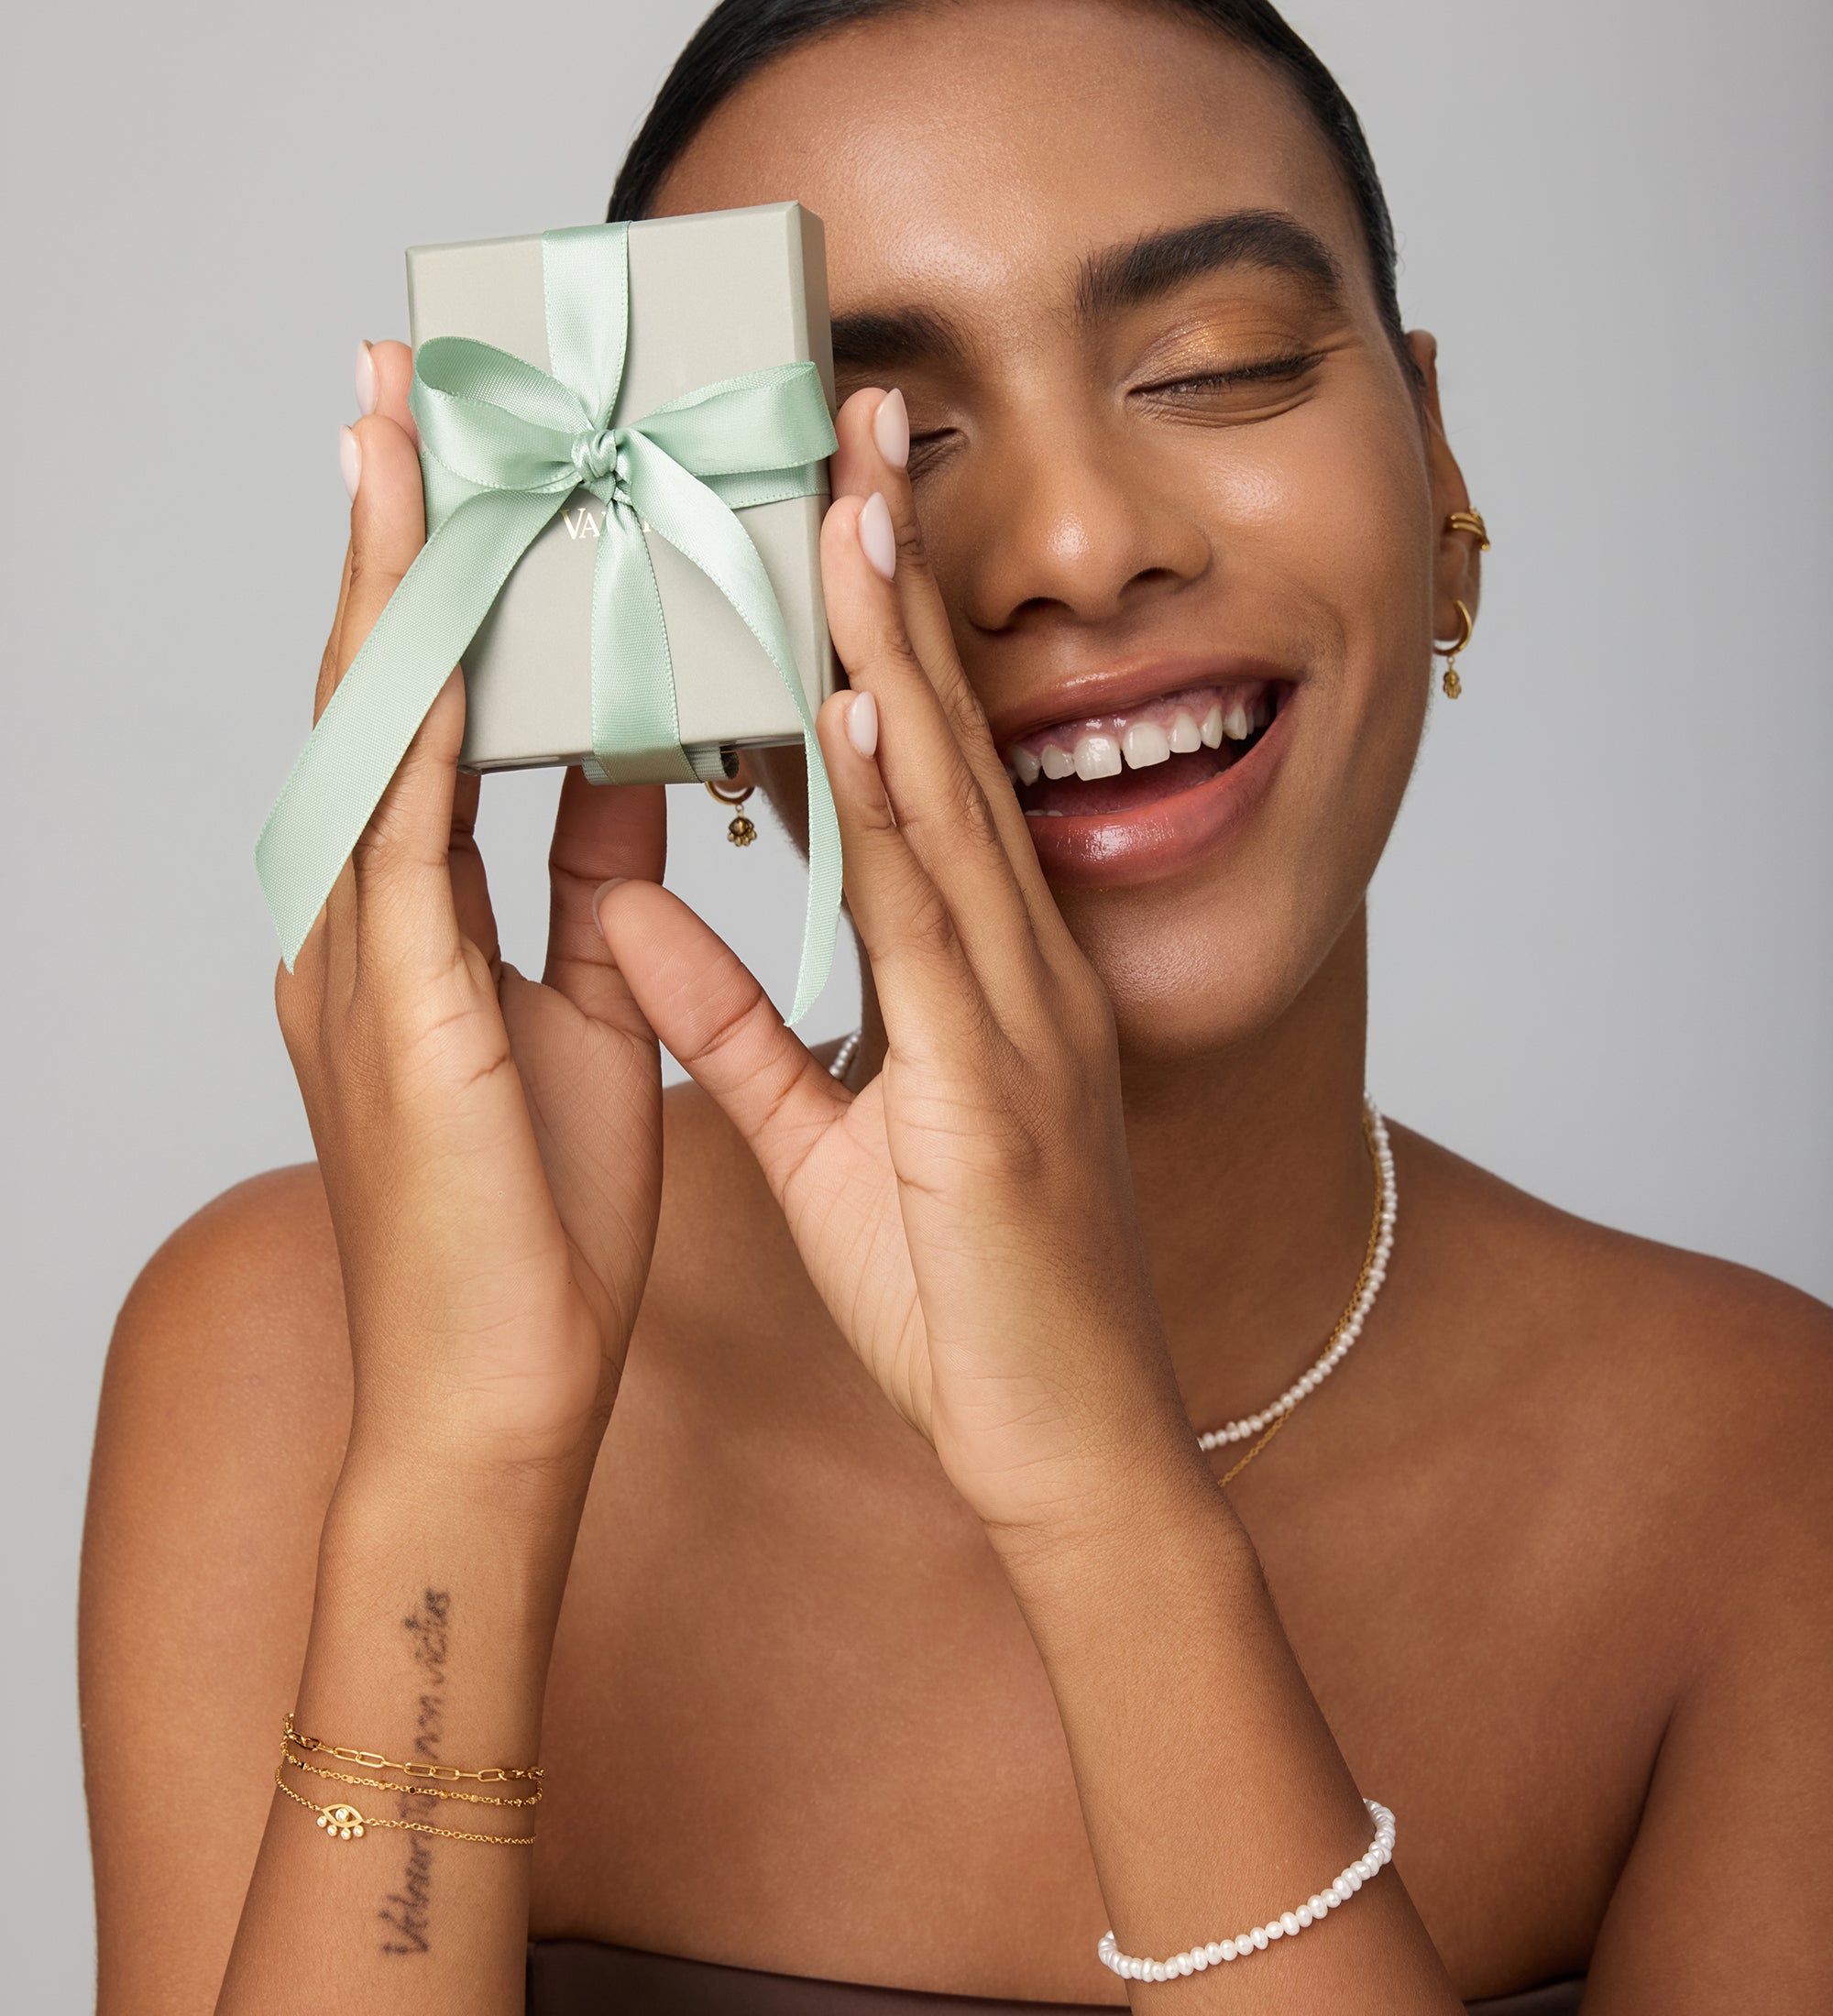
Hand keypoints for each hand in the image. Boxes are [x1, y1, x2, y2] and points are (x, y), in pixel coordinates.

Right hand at [277, 343, 664, 1491]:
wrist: (494, 1393)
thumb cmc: (534, 1221)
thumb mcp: (587, 1012)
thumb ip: (598, 891)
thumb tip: (635, 779)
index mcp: (415, 925)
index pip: (434, 716)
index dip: (445, 585)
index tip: (465, 461)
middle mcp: (362, 919)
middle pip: (382, 688)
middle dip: (391, 534)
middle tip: (399, 387)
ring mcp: (355, 958)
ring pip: (373, 727)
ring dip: (390, 575)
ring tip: (395, 429)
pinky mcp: (389, 1008)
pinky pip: (404, 826)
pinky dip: (423, 711)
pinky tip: (437, 607)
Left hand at [597, 389, 1204, 1540]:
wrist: (1071, 1453)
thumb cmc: (969, 1308)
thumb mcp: (824, 1142)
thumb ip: (732, 1027)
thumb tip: (629, 922)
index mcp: (972, 983)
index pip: (905, 777)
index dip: (862, 639)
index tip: (816, 516)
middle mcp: (1010, 973)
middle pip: (937, 746)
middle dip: (886, 584)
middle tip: (854, 427)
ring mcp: (1020, 1021)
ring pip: (945, 802)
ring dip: (890, 647)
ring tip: (846, 502)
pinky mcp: (1003, 1090)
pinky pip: (936, 930)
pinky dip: (899, 809)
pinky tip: (860, 707)